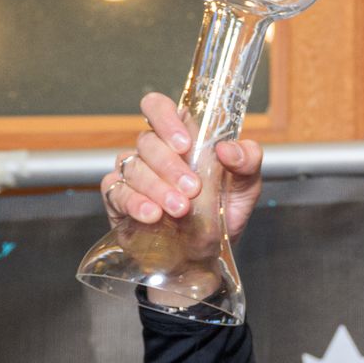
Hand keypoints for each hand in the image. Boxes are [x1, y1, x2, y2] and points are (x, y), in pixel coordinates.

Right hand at [102, 91, 264, 256]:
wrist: (206, 254)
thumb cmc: (223, 212)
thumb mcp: (245, 186)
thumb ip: (246, 161)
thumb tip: (228, 149)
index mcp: (179, 137)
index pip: (157, 107)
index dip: (165, 118)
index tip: (183, 143)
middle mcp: (152, 151)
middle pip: (147, 142)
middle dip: (170, 166)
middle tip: (192, 189)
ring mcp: (132, 174)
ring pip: (133, 168)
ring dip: (157, 188)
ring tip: (179, 209)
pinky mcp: (118, 199)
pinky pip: (117, 192)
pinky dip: (135, 203)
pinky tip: (152, 215)